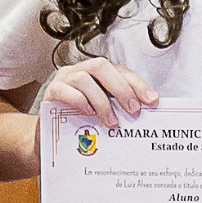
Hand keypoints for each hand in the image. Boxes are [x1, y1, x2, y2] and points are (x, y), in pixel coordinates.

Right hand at [41, 59, 160, 124]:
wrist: (50, 136)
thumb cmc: (78, 121)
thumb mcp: (102, 113)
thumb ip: (118, 108)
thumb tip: (142, 114)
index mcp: (97, 73)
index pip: (120, 70)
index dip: (137, 84)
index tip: (151, 100)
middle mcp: (80, 71)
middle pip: (101, 66)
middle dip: (121, 88)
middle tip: (133, 110)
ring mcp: (64, 79)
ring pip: (83, 77)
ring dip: (101, 100)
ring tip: (111, 121)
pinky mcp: (51, 92)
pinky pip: (64, 90)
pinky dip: (80, 101)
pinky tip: (89, 113)